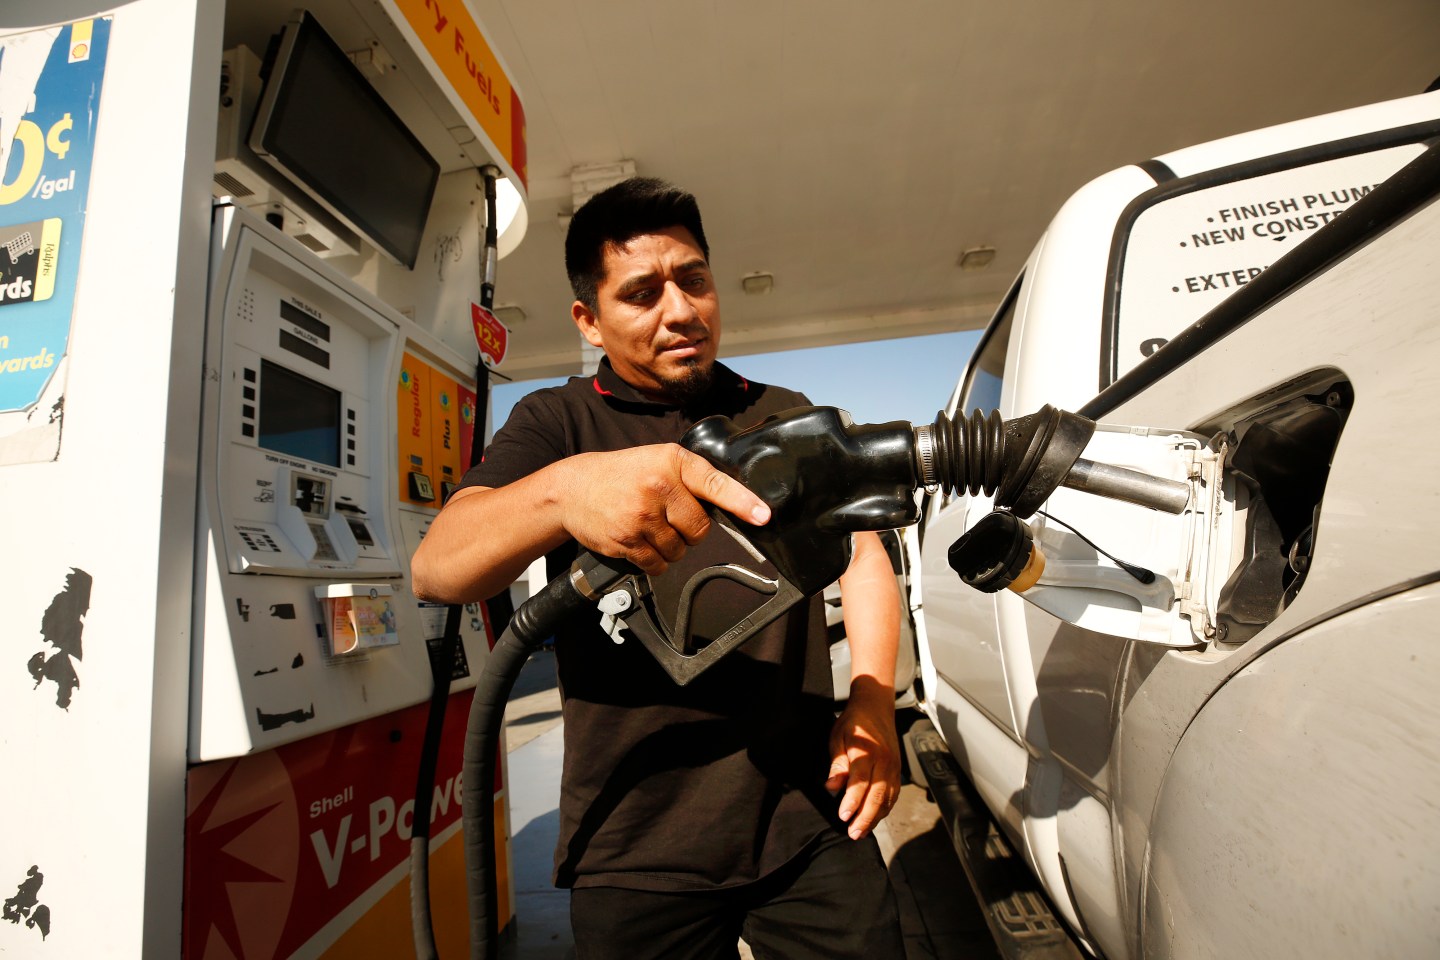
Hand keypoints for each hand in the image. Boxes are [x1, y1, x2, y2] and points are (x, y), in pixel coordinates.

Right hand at [560, 443, 769, 573]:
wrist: (573, 488)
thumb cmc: (623, 474)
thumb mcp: (657, 461)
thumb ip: (690, 478)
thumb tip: (729, 506)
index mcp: (672, 462)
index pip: (714, 483)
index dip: (742, 501)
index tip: (763, 515)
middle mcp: (658, 486)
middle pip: (700, 529)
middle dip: (691, 531)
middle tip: (669, 517)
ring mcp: (641, 515)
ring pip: (680, 550)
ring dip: (671, 547)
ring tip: (649, 526)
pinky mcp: (627, 540)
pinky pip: (658, 565)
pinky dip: (654, 561)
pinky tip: (639, 541)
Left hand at [826, 684, 900, 839]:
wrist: (876, 707)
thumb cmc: (853, 723)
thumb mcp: (838, 737)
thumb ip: (837, 763)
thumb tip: (832, 787)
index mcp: (867, 752)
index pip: (860, 782)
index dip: (852, 801)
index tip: (842, 816)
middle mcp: (884, 762)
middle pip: (877, 795)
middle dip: (865, 817)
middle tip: (852, 833)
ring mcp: (893, 767)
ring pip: (887, 799)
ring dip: (875, 818)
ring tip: (861, 832)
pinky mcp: (897, 771)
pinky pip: (893, 795)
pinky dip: (884, 810)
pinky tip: (874, 819)